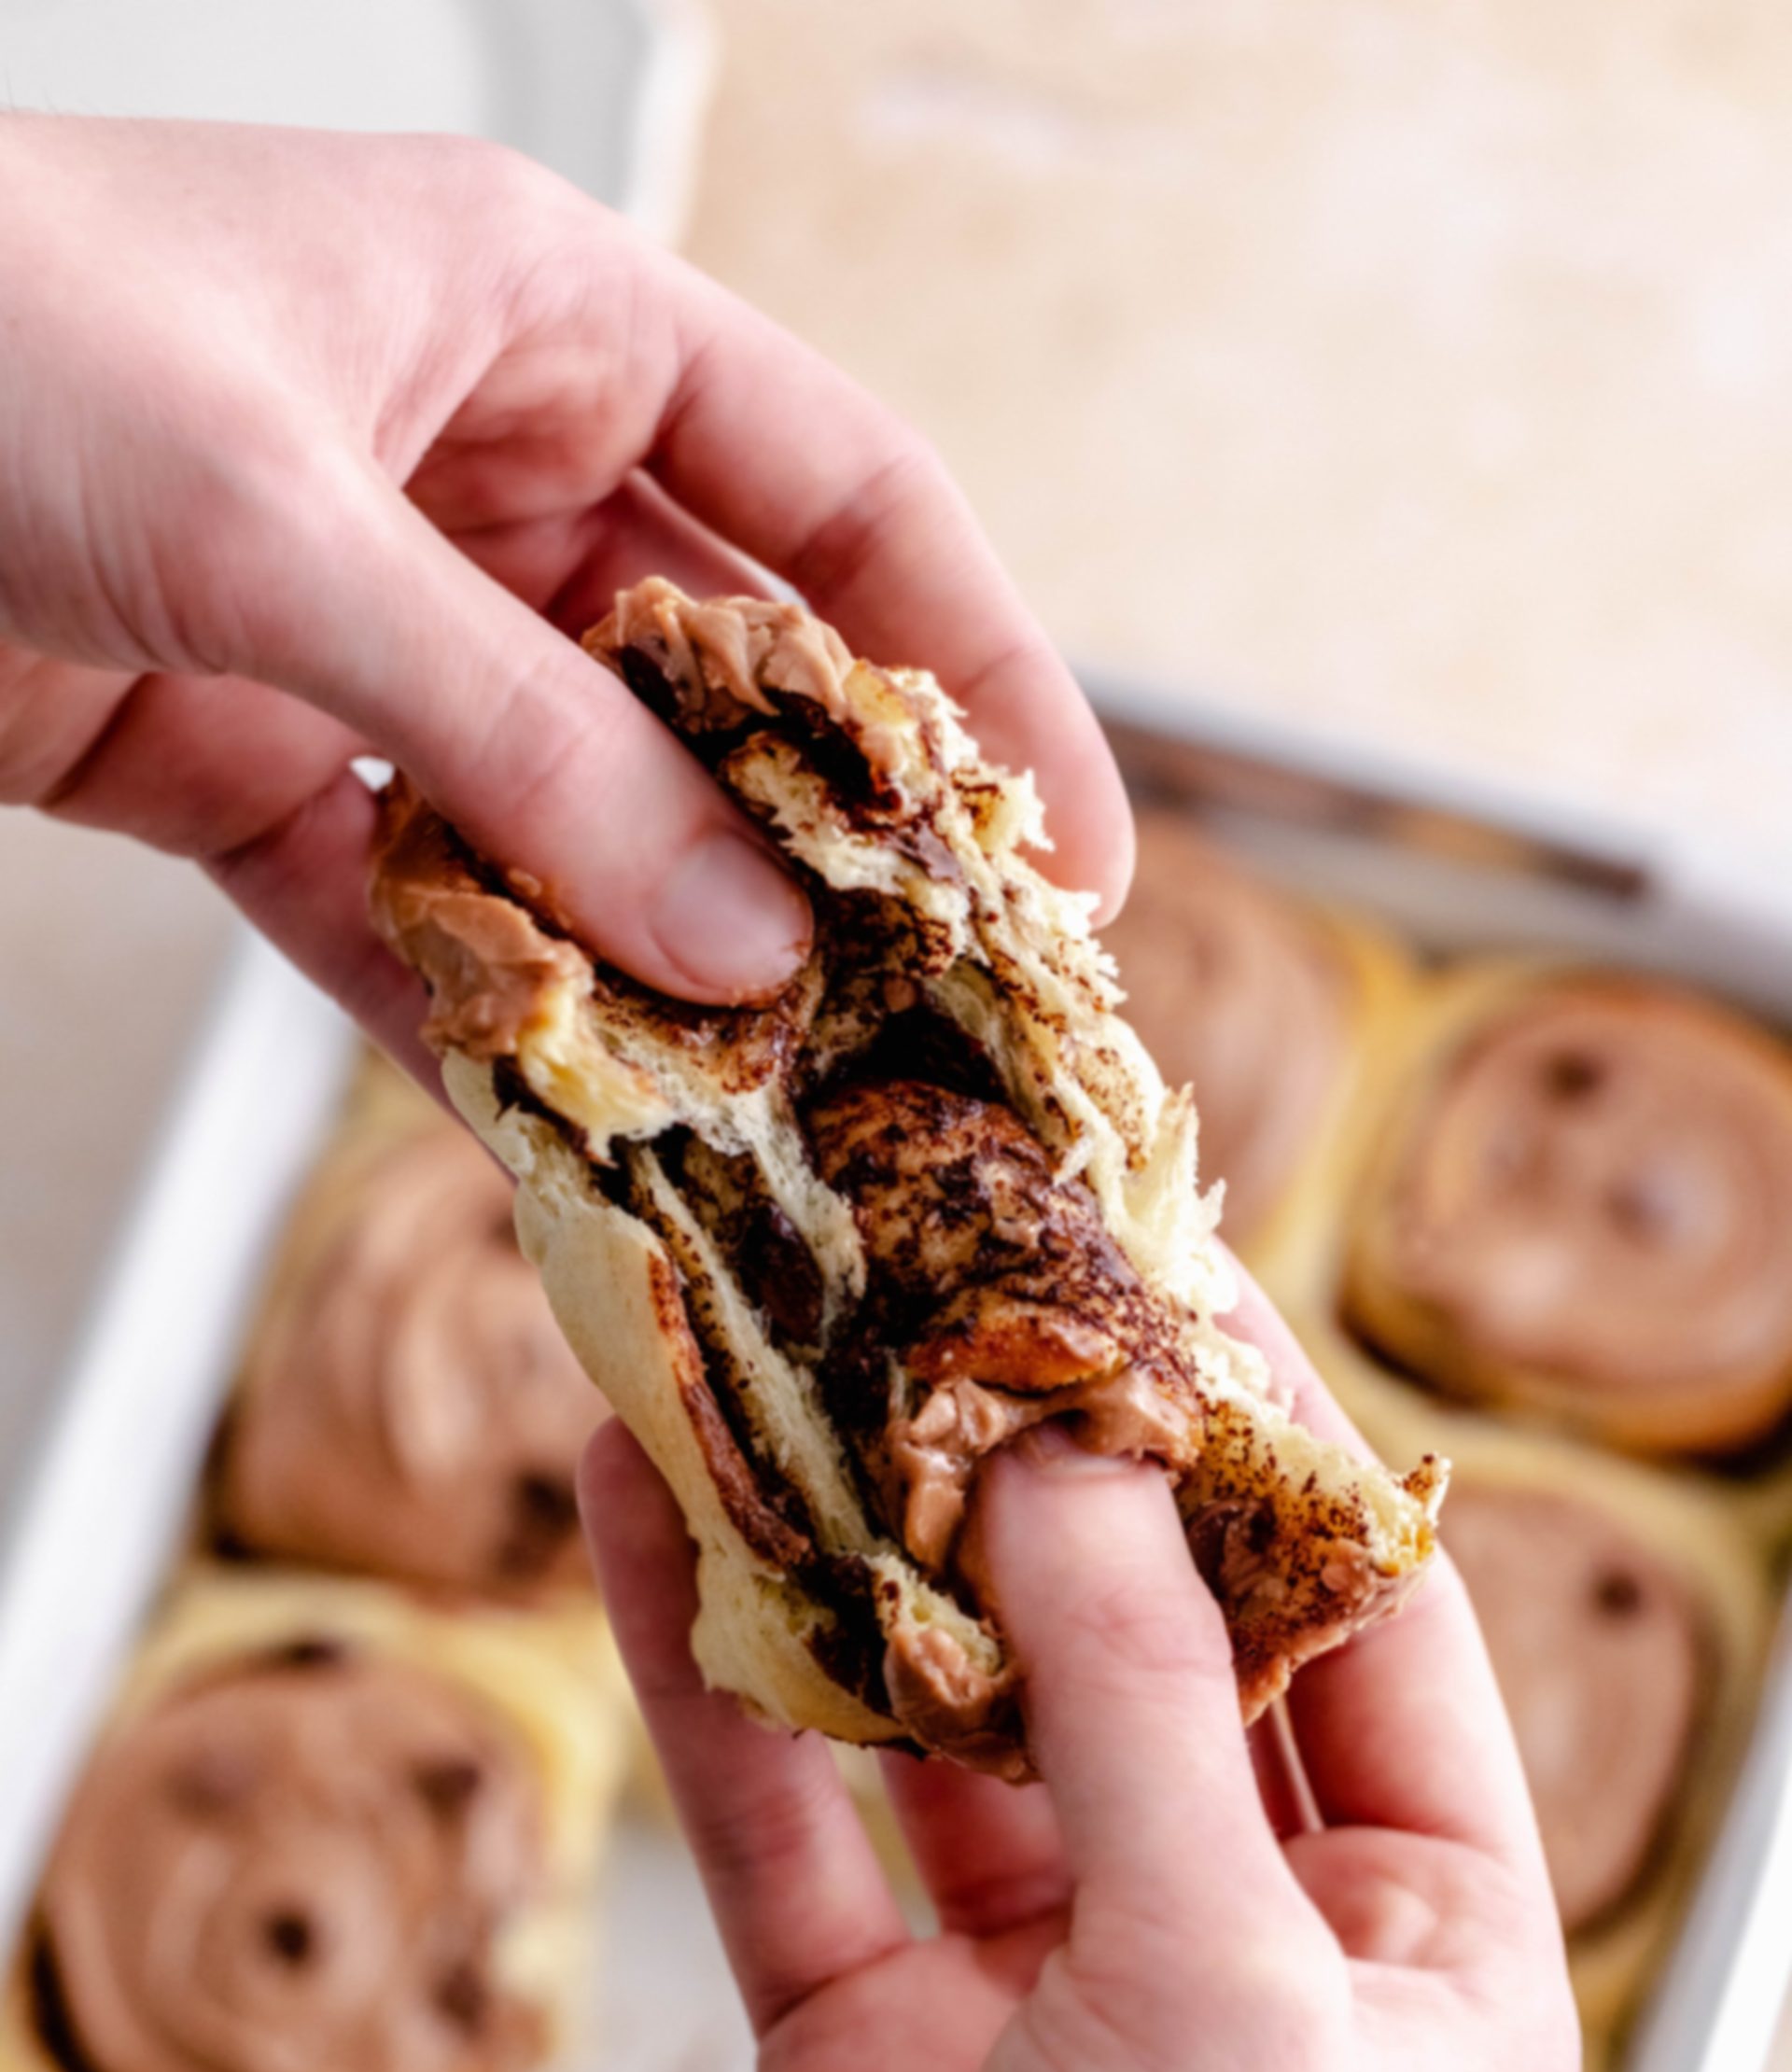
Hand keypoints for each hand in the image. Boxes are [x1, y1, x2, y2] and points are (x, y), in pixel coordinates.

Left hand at [0, 118, 1129, 1050]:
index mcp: (540, 326)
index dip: (978, 668)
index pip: (840, 497)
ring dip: (646, 959)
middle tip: (917, 1021)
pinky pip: (404, 903)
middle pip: (715, 688)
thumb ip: (525, 737)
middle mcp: (478, 476)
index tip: (1063, 848)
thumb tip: (736, 935)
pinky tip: (550, 1115)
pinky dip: (469, 1005)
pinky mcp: (246, 759)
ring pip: (568, 820)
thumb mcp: (288, 520)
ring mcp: (368, 631)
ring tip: (752, 1104)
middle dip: (812, 856)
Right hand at [582, 1282, 1579, 2071]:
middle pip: (1129, 1643)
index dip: (1266, 1435)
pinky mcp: (863, 2045)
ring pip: (938, 1711)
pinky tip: (654, 1518)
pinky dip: (715, 1671)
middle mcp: (1240, 1947)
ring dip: (848, 1551)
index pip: (1362, 1619)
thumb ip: (1137, 1698)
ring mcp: (1041, 1993)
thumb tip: (1073, 1448)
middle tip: (945, 1288)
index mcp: (1421, 1944)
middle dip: (1031, 1474)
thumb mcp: (1216, 1986)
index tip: (1161, 1271)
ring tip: (771, 1367)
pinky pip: (783, 1819)